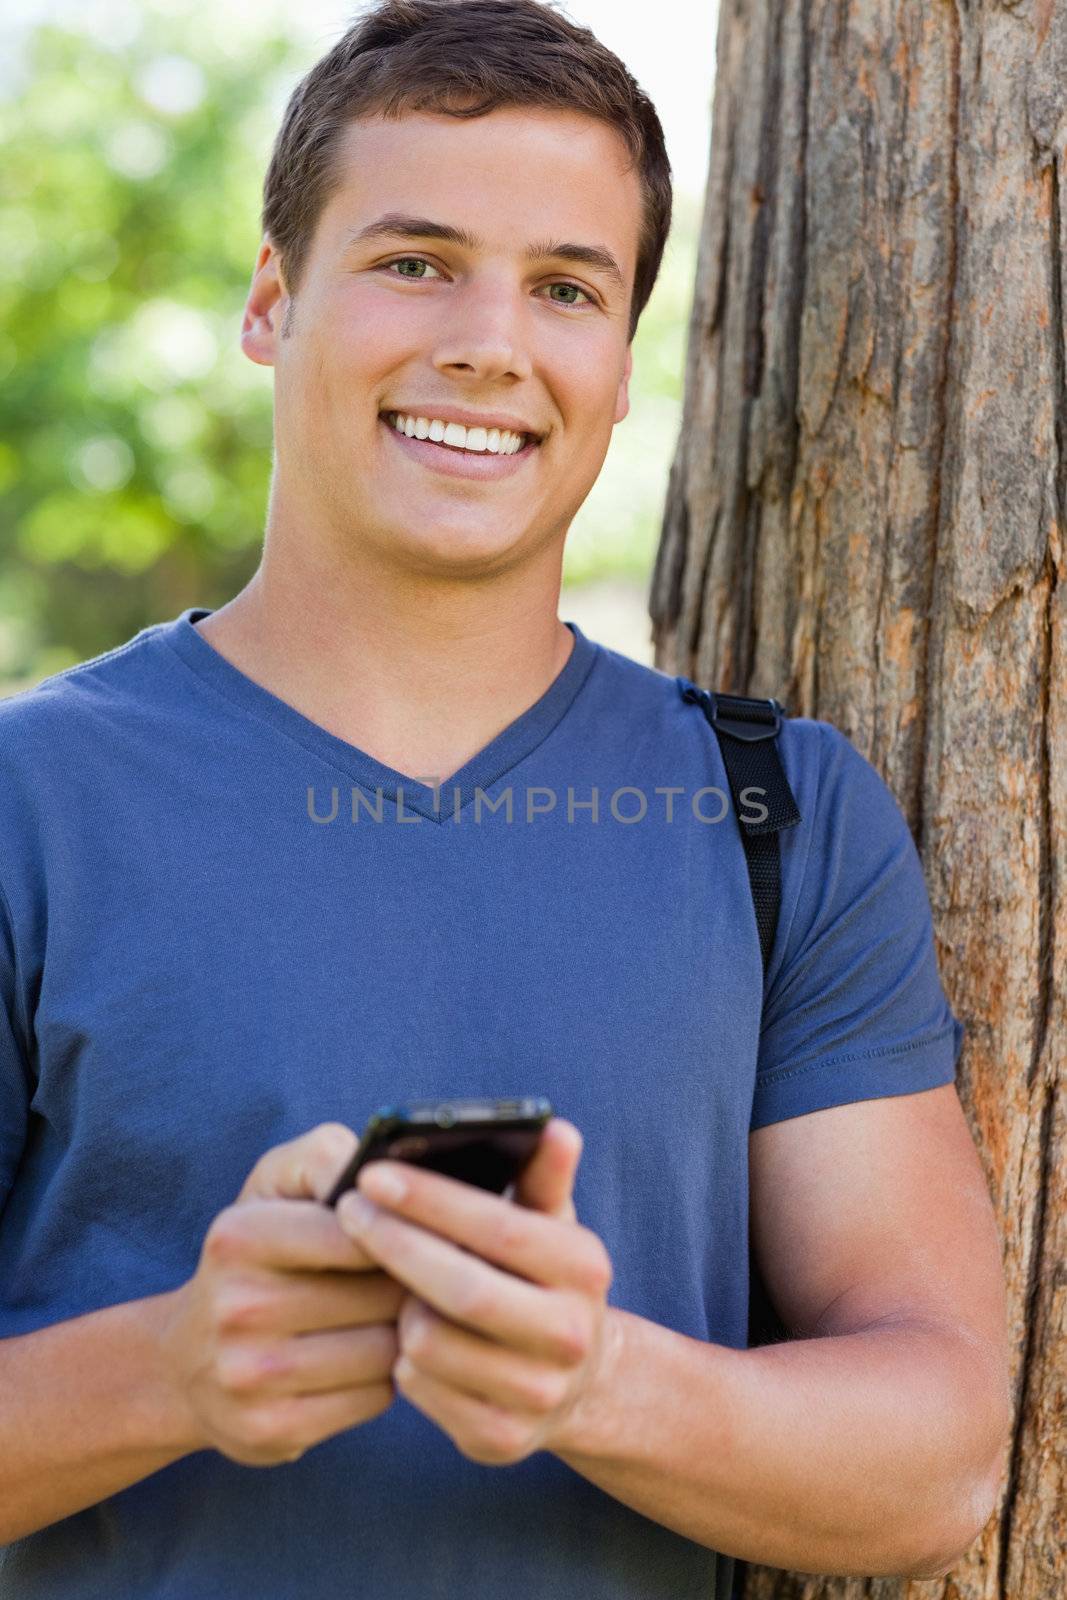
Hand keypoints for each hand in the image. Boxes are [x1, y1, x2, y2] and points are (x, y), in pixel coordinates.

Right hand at [158, 1123, 405, 1466]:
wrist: (184, 1364)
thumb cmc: (255, 1257)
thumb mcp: (273, 1187)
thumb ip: (325, 1156)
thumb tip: (381, 1169)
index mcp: (240, 1236)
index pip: (359, 1231)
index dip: (400, 1230)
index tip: (417, 1229)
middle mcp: (238, 1307)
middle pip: (381, 1294)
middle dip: (408, 1283)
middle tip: (419, 1276)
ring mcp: (250, 1376)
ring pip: (385, 1350)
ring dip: (401, 1333)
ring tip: (390, 1317)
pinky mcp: (271, 1431)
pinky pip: (373, 1399)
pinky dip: (384, 1379)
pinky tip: (366, 1361)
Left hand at [335, 1118, 617, 1466]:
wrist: (572, 1380)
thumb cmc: (538, 1274)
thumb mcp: (548, 1220)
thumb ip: (543, 1173)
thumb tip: (556, 1126)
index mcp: (584, 1267)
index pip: (498, 1226)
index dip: (430, 1199)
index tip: (372, 1173)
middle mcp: (570, 1334)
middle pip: (461, 1289)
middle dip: (395, 1243)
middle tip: (347, 1209)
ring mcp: (537, 1392)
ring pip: (429, 1342)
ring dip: (396, 1305)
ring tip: (387, 1277)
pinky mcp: (499, 1438)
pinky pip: (419, 1387)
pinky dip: (400, 1355)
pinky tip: (404, 1331)